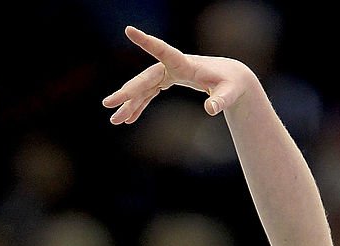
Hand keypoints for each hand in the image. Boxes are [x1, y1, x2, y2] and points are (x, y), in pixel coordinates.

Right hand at [103, 25, 254, 124]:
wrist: (232, 81)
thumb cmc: (232, 85)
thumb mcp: (229, 94)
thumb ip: (220, 100)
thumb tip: (211, 109)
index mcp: (184, 64)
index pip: (163, 51)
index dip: (147, 42)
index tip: (129, 30)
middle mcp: (172, 67)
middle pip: (145, 79)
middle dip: (126, 94)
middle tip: (108, 105)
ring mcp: (168, 73)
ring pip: (144, 88)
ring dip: (130, 104)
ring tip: (115, 121)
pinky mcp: (168, 80)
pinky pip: (149, 93)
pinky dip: (140, 106)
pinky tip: (129, 119)